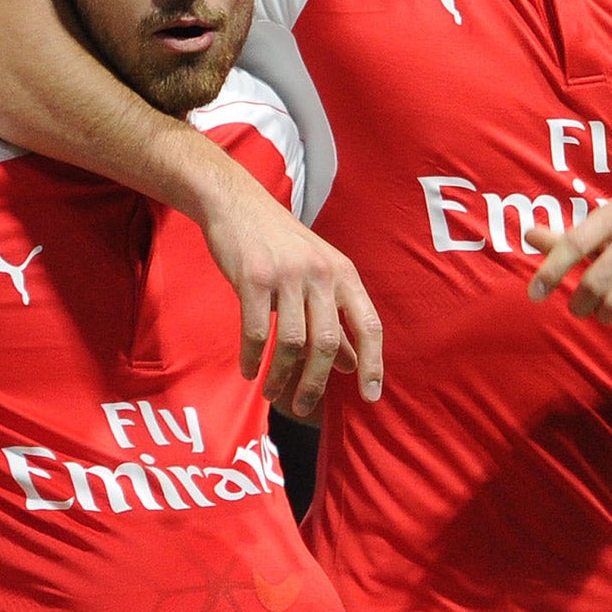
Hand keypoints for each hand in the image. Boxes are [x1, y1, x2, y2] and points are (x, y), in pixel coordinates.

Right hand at [199, 174, 382, 421]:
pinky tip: (249, 371)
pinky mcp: (253, 278)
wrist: (237, 204)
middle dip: (316, 382)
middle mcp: (320, 274)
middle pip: (328, 342)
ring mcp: (287, 276)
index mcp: (343, 273)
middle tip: (304, 407)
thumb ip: (336, 317)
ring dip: (281, 375)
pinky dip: (253, 357)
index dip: (374, 363)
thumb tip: (353, 364)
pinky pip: (258, 331)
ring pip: (293, 342)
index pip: (369, 324)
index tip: (370, 396)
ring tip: (272, 393)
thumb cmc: (279, 243)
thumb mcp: (317, 274)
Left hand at [527, 204, 611, 334]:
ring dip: (604, 317)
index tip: (534, 294)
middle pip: (595, 283)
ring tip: (606, 313)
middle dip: (581, 304)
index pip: (574, 243)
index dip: (551, 271)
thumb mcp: (610, 229)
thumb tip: (528, 234)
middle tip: (580, 308)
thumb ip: (570, 237)